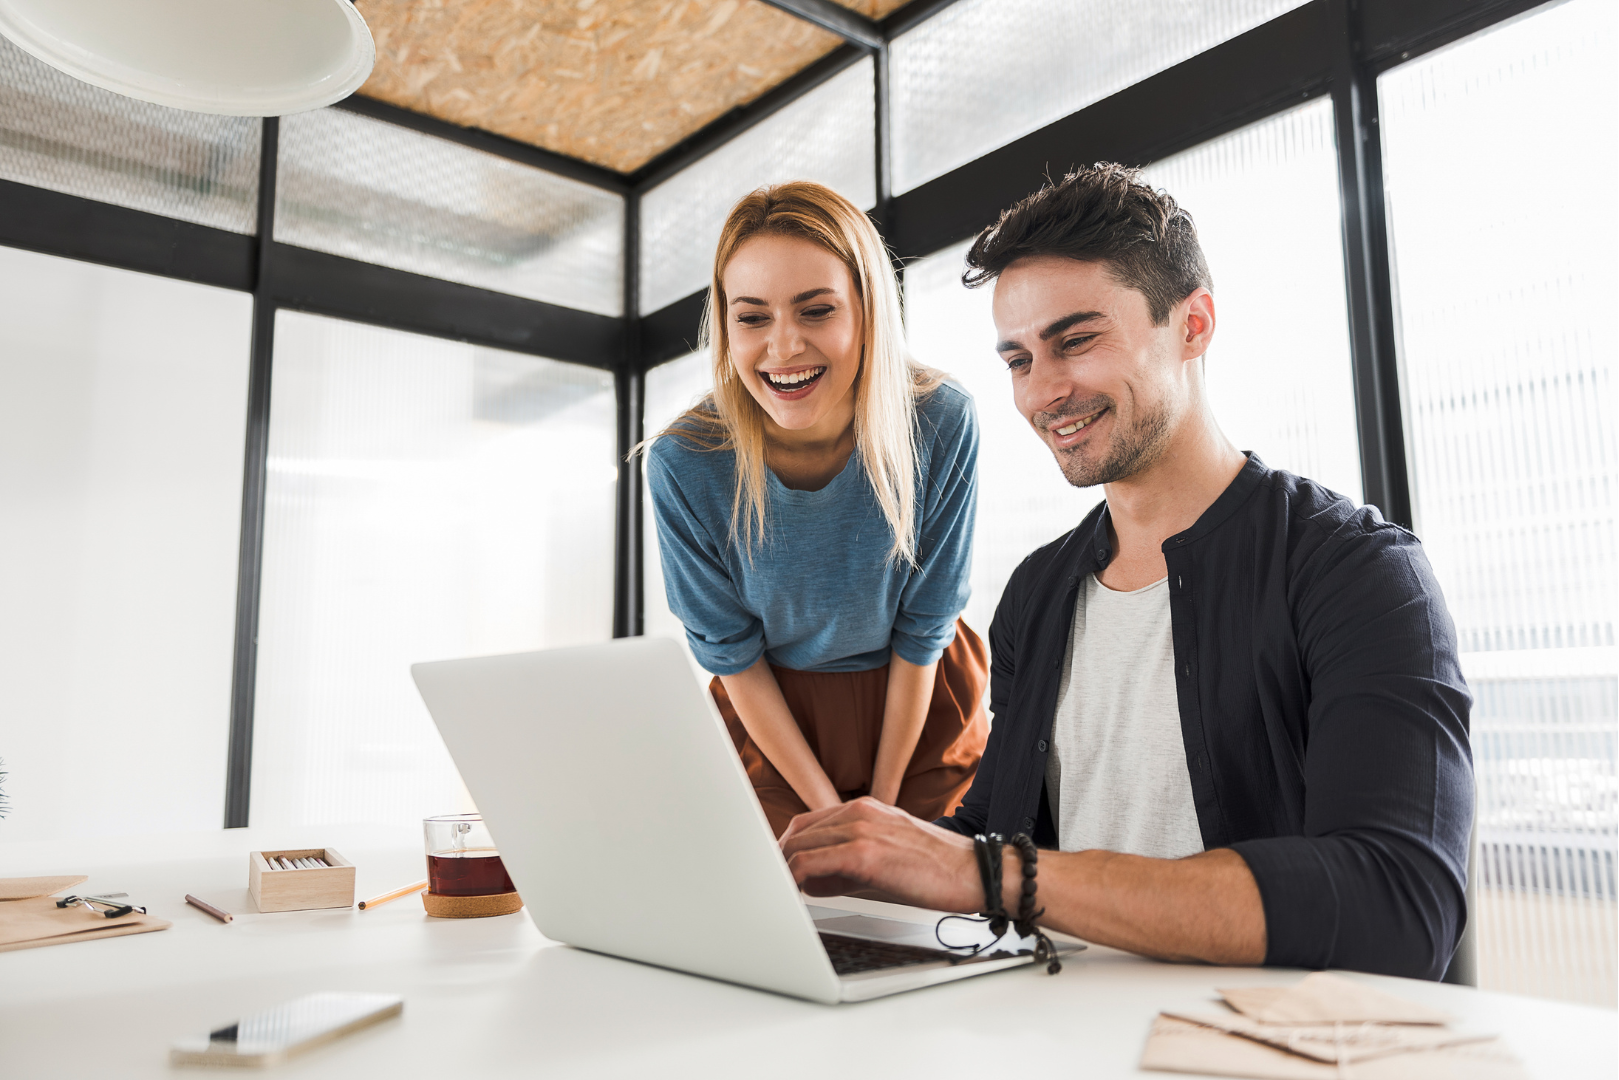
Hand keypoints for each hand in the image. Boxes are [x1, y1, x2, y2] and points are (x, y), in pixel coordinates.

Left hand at [779, 797, 984, 912]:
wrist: (976, 872)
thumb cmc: (936, 868)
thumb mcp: (885, 857)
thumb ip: (845, 866)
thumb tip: (810, 882)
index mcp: (864, 808)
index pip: (807, 824)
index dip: (787, 849)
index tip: (778, 871)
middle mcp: (859, 812)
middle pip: (797, 833)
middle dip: (779, 861)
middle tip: (772, 887)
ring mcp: (861, 830)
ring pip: (799, 846)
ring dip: (783, 871)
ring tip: (780, 895)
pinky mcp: (865, 853)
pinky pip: (811, 864)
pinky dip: (795, 879)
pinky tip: (795, 895)